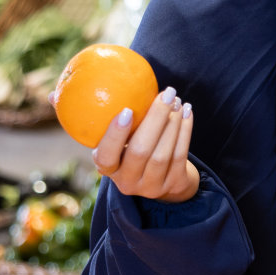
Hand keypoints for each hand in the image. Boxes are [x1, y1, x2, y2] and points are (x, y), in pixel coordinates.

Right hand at [86, 87, 199, 201]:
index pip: (106, 155)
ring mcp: (151, 187)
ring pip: (163, 154)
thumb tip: (88, 88)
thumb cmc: (133, 147)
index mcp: (107, 167)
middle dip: (156, 119)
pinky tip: (187, 111)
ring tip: (177, 100)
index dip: (115, 135)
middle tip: (167, 93)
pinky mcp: (173, 184)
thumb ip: (110, 119)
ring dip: (173, 123)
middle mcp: (126, 181)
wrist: (162, 178)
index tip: (127, 110)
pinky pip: (180, 155)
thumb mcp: (118, 140)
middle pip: (141, 151)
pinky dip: (185, 130)